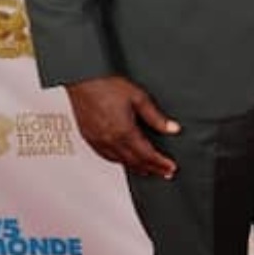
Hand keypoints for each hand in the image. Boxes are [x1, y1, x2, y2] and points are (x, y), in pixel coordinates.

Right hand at [65, 74, 179, 178]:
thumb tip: (172, 129)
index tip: (171, 168)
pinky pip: (107, 157)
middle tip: (164, 173)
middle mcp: (110, 140)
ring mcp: (98, 141)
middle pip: (135, 162)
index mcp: (124, 131)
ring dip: (136, 168)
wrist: (81, 81)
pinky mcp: (90, 139)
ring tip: (149, 170)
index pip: (147, 155)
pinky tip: (125, 161)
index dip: (161, 163)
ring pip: (120, 162)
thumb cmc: (106, 86)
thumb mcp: (138, 97)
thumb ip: (156, 117)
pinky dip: (120, 162)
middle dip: (152, 169)